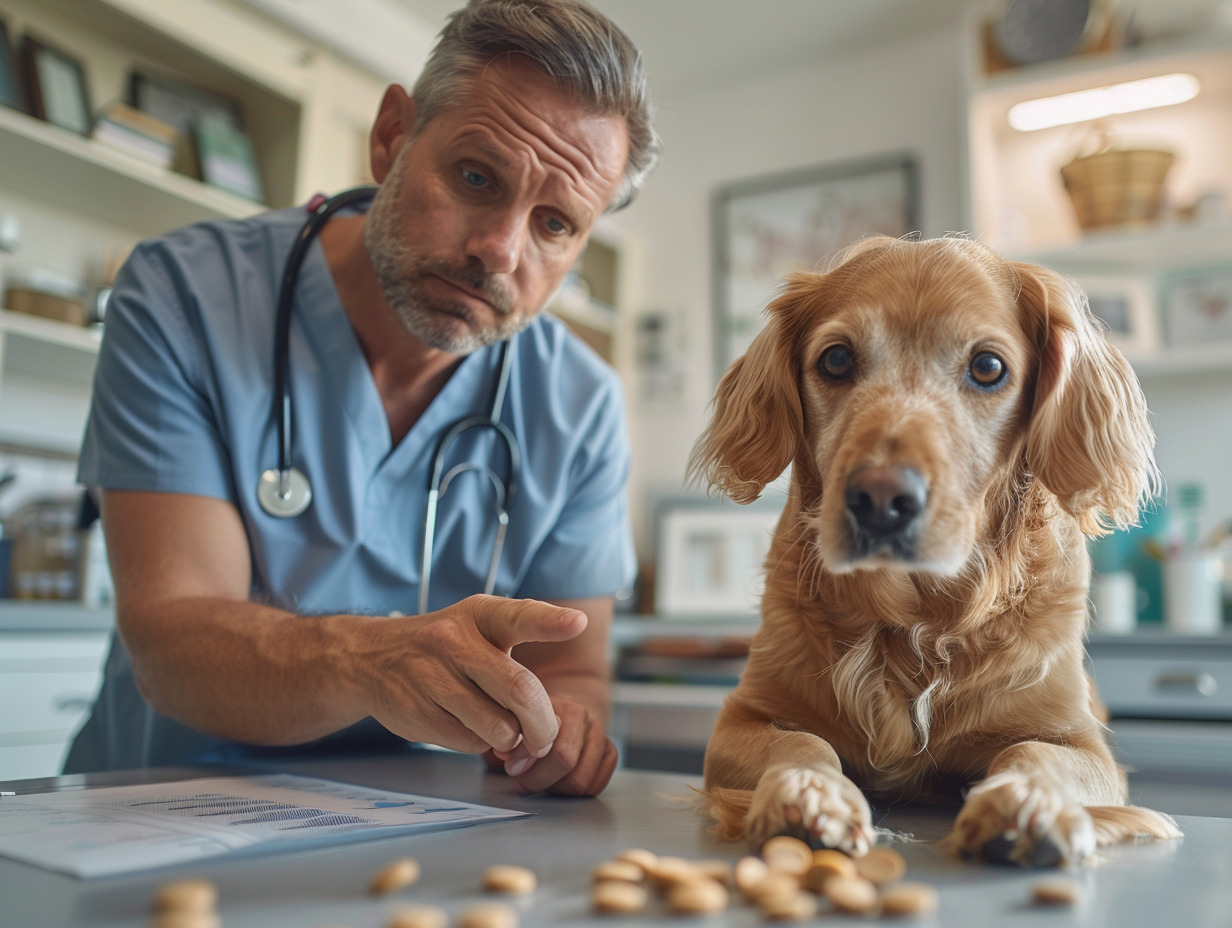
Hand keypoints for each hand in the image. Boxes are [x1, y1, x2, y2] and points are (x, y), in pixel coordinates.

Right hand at [358, 595, 585, 758]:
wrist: (370, 659)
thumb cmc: (442, 646)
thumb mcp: (476, 628)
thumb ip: (515, 658)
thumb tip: (549, 717)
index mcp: (478, 614)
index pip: (519, 615)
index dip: (550, 621)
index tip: (576, 623)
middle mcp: (455, 641)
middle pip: (519, 689)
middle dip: (543, 724)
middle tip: (545, 738)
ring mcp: (433, 677)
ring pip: (497, 726)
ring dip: (509, 739)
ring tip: (500, 728)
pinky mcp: (418, 712)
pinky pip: (469, 742)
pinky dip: (479, 743)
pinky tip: (467, 726)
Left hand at [486, 693, 617, 795]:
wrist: (564, 710)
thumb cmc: (533, 720)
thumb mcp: (517, 721)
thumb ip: (510, 737)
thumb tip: (506, 755)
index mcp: (566, 708)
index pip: (554, 747)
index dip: (530, 764)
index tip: (512, 769)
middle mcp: (587, 719)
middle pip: (567, 763)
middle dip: (539, 779)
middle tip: (521, 781)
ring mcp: (601, 737)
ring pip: (581, 782)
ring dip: (556, 788)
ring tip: (540, 780)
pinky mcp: (610, 754)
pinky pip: (594, 787)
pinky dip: (573, 792)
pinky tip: (558, 781)